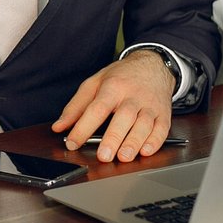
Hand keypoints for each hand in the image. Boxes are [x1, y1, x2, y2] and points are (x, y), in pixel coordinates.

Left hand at [51, 53, 174, 162]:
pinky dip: (155, 141)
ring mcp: (150, 105)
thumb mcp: (94, 83)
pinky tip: (146, 151)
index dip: (83, 127)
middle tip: (103, 155)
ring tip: (123, 157)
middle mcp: (133, 96)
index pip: (96, 108)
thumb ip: (76, 106)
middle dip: (113, 138)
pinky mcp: (163, 114)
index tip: (72, 142)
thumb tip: (59, 126)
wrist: (153, 65)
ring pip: (144, 125)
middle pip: (123, 117)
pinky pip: (161, 129)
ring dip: (134, 142)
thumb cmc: (121, 77)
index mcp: (113, 87)